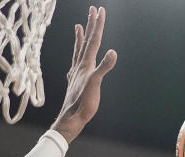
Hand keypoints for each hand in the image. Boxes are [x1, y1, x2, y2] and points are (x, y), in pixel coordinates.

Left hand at [50, 6, 117, 143]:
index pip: (94, 40)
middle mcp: (80, 65)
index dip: (98, 25)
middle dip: (90, 24)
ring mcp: (76, 72)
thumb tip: (113, 52)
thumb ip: (104, 67)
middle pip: (86, 41)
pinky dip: (76, 56)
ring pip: (79, 50)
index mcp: (86, 64)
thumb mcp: (96, 84)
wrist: (71, 118)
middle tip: (92, 9)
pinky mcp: (74, 81)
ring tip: (79, 26)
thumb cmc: (84, 103)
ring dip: (80, 37)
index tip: (100, 10)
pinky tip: (76, 58)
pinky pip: (75, 62)